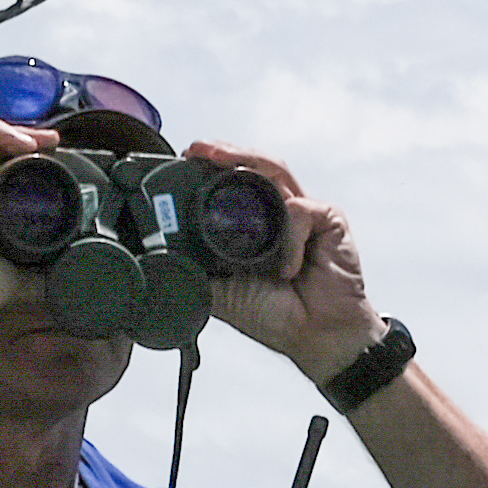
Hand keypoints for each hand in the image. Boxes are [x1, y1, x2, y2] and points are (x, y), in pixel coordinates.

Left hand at [186, 140, 378, 376]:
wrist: (317, 337)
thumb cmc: (278, 316)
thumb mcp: (222, 293)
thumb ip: (199, 270)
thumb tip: (158, 261)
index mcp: (257, 226)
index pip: (235, 184)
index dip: (212, 169)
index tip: (187, 160)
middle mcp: (280, 213)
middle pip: (254, 166)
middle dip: (225, 152)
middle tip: (197, 150)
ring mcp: (305, 214)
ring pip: (275, 171)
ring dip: (246, 160)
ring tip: (220, 159)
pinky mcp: (329, 220)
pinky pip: (300, 211)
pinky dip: (289, 240)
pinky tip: (287, 268)